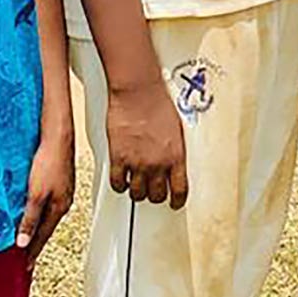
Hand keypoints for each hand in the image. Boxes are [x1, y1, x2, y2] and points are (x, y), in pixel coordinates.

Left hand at [17, 123, 74, 267]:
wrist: (57, 139)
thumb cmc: (48, 163)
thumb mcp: (35, 195)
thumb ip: (29, 219)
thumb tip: (22, 241)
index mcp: (60, 207)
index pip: (44, 236)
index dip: (33, 251)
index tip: (26, 265)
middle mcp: (63, 202)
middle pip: (47, 227)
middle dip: (35, 242)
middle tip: (25, 256)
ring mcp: (62, 191)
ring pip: (47, 216)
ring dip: (36, 227)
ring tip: (27, 237)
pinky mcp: (58, 182)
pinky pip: (47, 205)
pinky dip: (38, 213)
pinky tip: (32, 212)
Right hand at [106, 79, 187, 207]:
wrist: (138, 93)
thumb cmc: (158, 104)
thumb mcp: (176, 129)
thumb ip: (173, 149)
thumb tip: (172, 159)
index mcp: (176, 156)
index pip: (179, 190)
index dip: (177, 200)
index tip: (175, 203)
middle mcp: (157, 164)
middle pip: (156, 195)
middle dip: (155, 195)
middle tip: (153, 191)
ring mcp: (137, 163)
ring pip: (136, 193)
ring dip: (137, 191)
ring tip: (137, 186)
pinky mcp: (119, 159)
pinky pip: (118, 183)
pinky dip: (120, 184)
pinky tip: (122, 180)